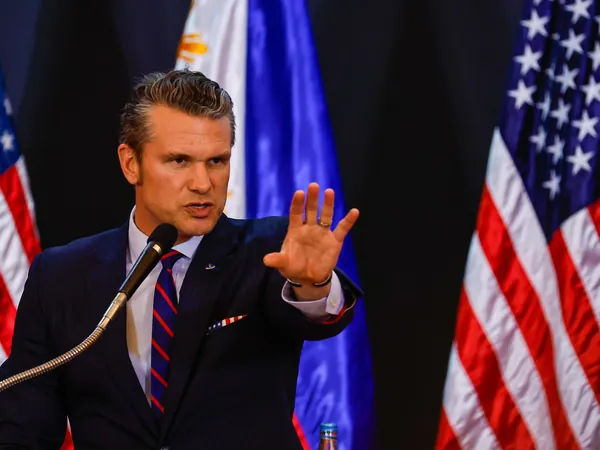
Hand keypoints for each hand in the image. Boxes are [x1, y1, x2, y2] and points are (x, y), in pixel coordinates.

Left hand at [263, 182, 358, 299]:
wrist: (308, 278)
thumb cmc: (293, 267)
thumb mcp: (284, 264)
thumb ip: (277, 260)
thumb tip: (266, 260)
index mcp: (296, 230)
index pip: (296, 213)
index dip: (298, 204)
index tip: (299, 193)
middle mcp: (310, 228)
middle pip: (311, 210)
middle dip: (312, 199)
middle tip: (313, 186)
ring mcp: (323, 233)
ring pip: (326, 215)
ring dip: (328, 204)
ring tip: (329, 192)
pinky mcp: (335, 241)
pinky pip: (342, 229)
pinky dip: (348, 221)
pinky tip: (354, 211)